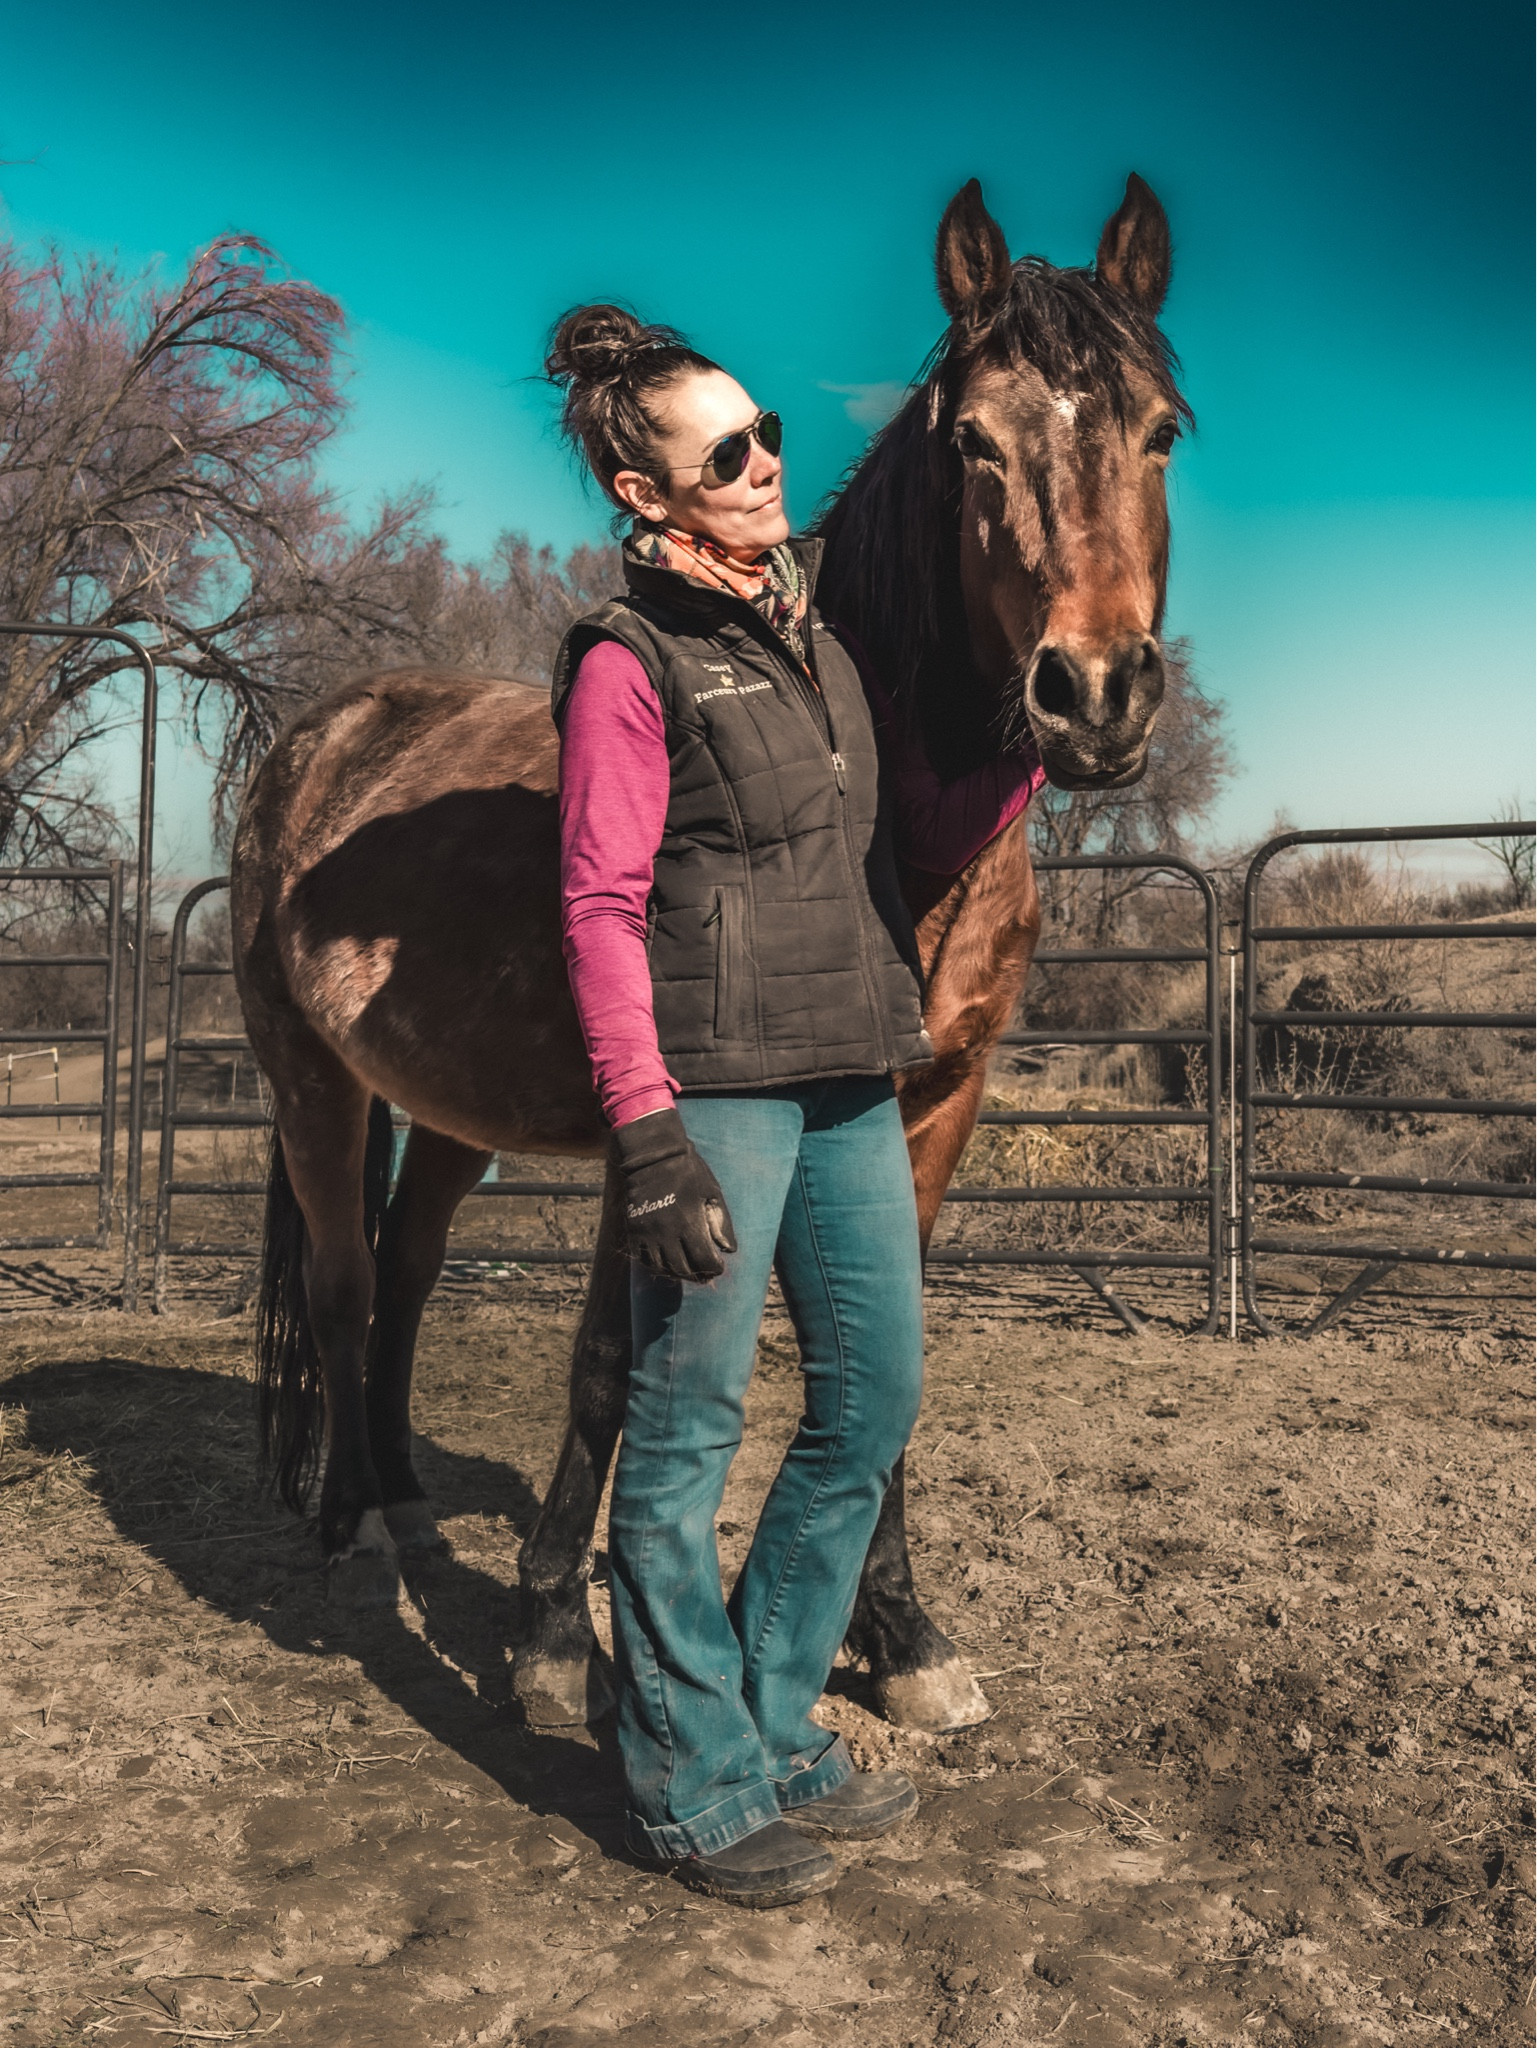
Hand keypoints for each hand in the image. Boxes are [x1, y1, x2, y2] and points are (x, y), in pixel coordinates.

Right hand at [612, 1108, 736, 1282]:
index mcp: (689, 1223)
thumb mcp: (711, 1193)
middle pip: (684, 1268)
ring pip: (663, 1267)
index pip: (704, 1260)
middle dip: (699, 1275)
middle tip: (706, 1274)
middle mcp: (667, 1233)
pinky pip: (643, 1259)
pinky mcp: (633, 1230)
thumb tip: (729, 1250)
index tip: (720, 1267)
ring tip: (689, 1272)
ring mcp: (647, 1233)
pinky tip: (667, 1263)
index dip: (714, 1268)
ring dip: (678, 1274)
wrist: (652, 1155)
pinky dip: (657, 1266)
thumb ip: (721, 1223)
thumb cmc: (688, 1172)